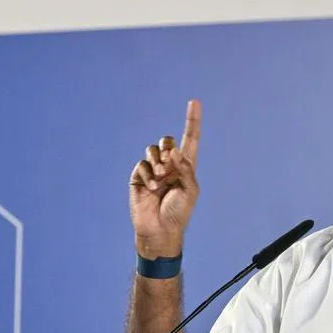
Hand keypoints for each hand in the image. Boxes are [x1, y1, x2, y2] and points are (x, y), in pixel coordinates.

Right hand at [129, 100, 200, 258]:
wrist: (160, 231)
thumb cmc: (178, 214)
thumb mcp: (190, 191)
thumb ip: (185, 169)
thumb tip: (173, 150)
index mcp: (185, 167)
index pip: (190, 139)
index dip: (192, 121)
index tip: (194, 102)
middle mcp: (169, 165)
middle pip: (168, 141)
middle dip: (168, 147)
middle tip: (168, 164)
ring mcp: (153, 171)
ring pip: (152, 150)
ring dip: (157, 161)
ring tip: (160, 178)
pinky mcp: (138, 177)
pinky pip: (142, 164)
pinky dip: (147, 174)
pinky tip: (151, 187)